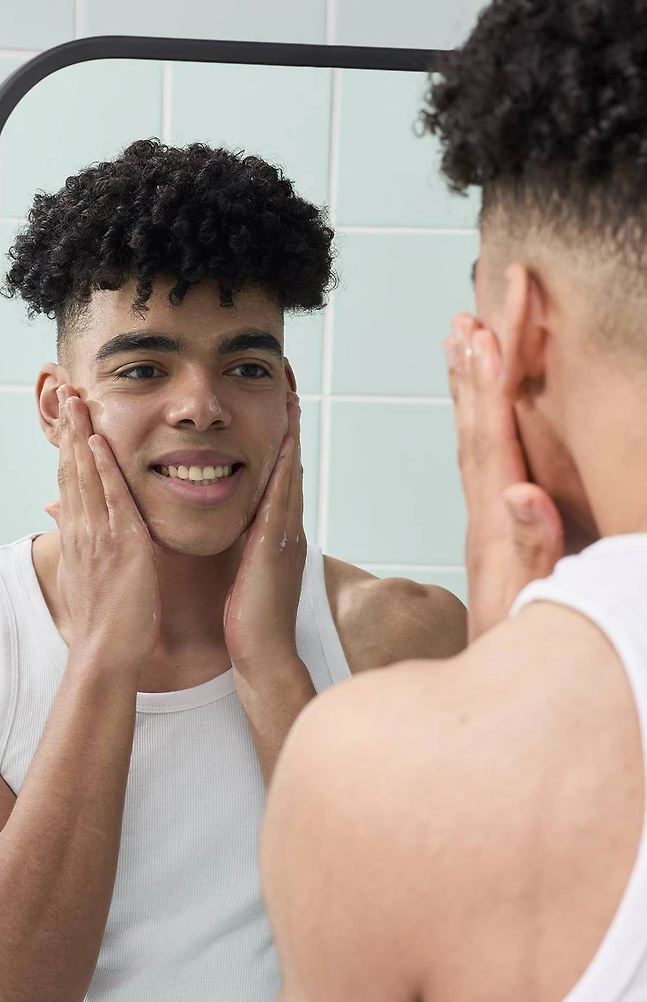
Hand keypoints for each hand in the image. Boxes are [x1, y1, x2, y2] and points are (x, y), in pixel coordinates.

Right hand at [43, 385, 160, 672]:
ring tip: (77, 399)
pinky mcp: (121, 544)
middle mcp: (83, 530)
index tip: (67, 419)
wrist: (105, 652)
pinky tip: (100, 440)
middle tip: (66, 391)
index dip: (68, 448)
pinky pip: (110, 498)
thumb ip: (88, 552)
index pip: (69, 482)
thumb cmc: (106, 623)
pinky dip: (103, 467)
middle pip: (71, 469)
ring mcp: (99, 535)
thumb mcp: (90, 581)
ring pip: (85, 475)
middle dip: (69, 429)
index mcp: (79, 538)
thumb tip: (82, 537)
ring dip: (81, 435)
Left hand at [223, 392, 306, 676]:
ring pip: (291, 474)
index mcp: (277, 535)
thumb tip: (238, 533)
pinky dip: (285, 466)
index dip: (281, 444)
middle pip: (291, 467)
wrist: (263, 653)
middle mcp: (287, 529)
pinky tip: (284, 440)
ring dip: (291, 435)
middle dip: (291, 428)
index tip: (278, 411)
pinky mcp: (276, 544)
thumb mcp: (247, 575)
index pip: (280, 479)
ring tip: (291, 398)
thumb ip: (246, 550)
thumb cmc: (250, 622)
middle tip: (291, 388)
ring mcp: (286, 535)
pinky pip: (282, 496)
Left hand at [445, 315, 564, 640]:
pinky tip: (484, 403)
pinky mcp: (496, 537)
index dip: (491, 381)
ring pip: (478, 439)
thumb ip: (533, 549)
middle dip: (483, 360)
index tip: (487, 326)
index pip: (493, 437)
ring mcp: (489, 525)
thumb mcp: (534, 603)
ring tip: (466, 331)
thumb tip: (519, 494)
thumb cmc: (521, 655)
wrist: (495, 701)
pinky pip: (487, 461)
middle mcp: (487, 517)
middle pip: (480, 424)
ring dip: (474, 384)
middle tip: (481, 301)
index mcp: (497, 525)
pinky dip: (484, 422)